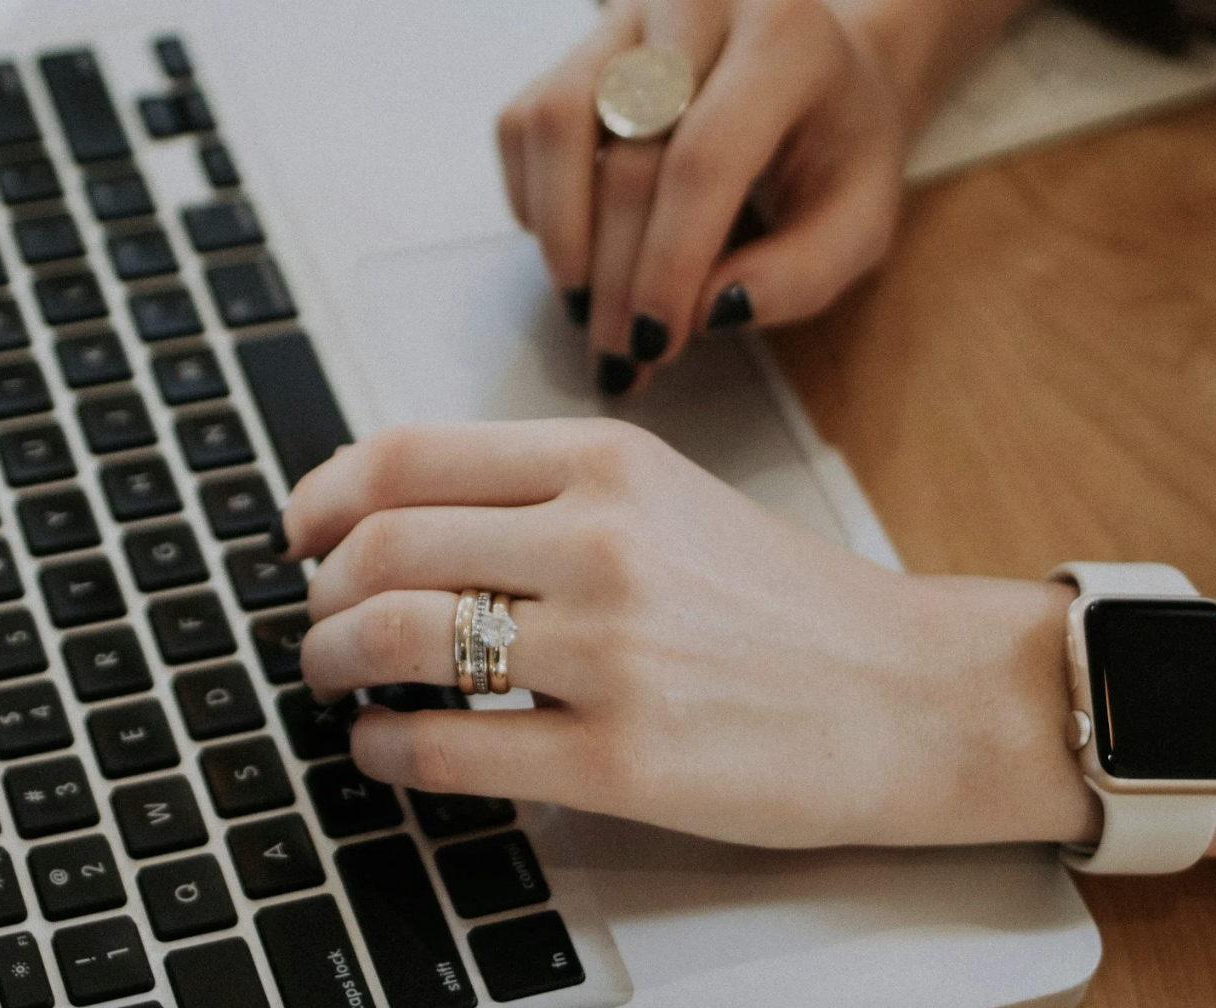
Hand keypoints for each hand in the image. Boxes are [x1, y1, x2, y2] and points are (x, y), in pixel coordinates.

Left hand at [285, 419, 1096, 848]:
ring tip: (334, 681)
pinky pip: (447, 749)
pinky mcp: (622, 760)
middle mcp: (602, 542)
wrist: (916, 695)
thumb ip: (546, 495)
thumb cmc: (790, 605)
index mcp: (608, 463)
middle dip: (318, 593)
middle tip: (314, 621)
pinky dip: (383, 751)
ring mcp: (610, 652)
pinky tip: (381, 751)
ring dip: (332, 663)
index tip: (298, 530)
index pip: (408, 455)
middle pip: (383, 546)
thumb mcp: (671, 500)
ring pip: (398, 639)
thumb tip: (402, 516)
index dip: (323, 494)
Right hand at [494, 0, 907, 394]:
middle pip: (628, 153)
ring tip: (586, 306)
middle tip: (619, 354)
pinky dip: (535, 199)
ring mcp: (630, 10)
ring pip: (555, 122)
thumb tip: (709, 311)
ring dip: (561, 235)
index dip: (668, 261)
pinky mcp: (580, 38)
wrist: (819, 69)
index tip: (655, 343)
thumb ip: (801, 275)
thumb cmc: (838, 151)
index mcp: (787, 34)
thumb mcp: (860, 223)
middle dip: (616, 274)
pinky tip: (577, 247)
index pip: (704, 157)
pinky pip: (524, 122)